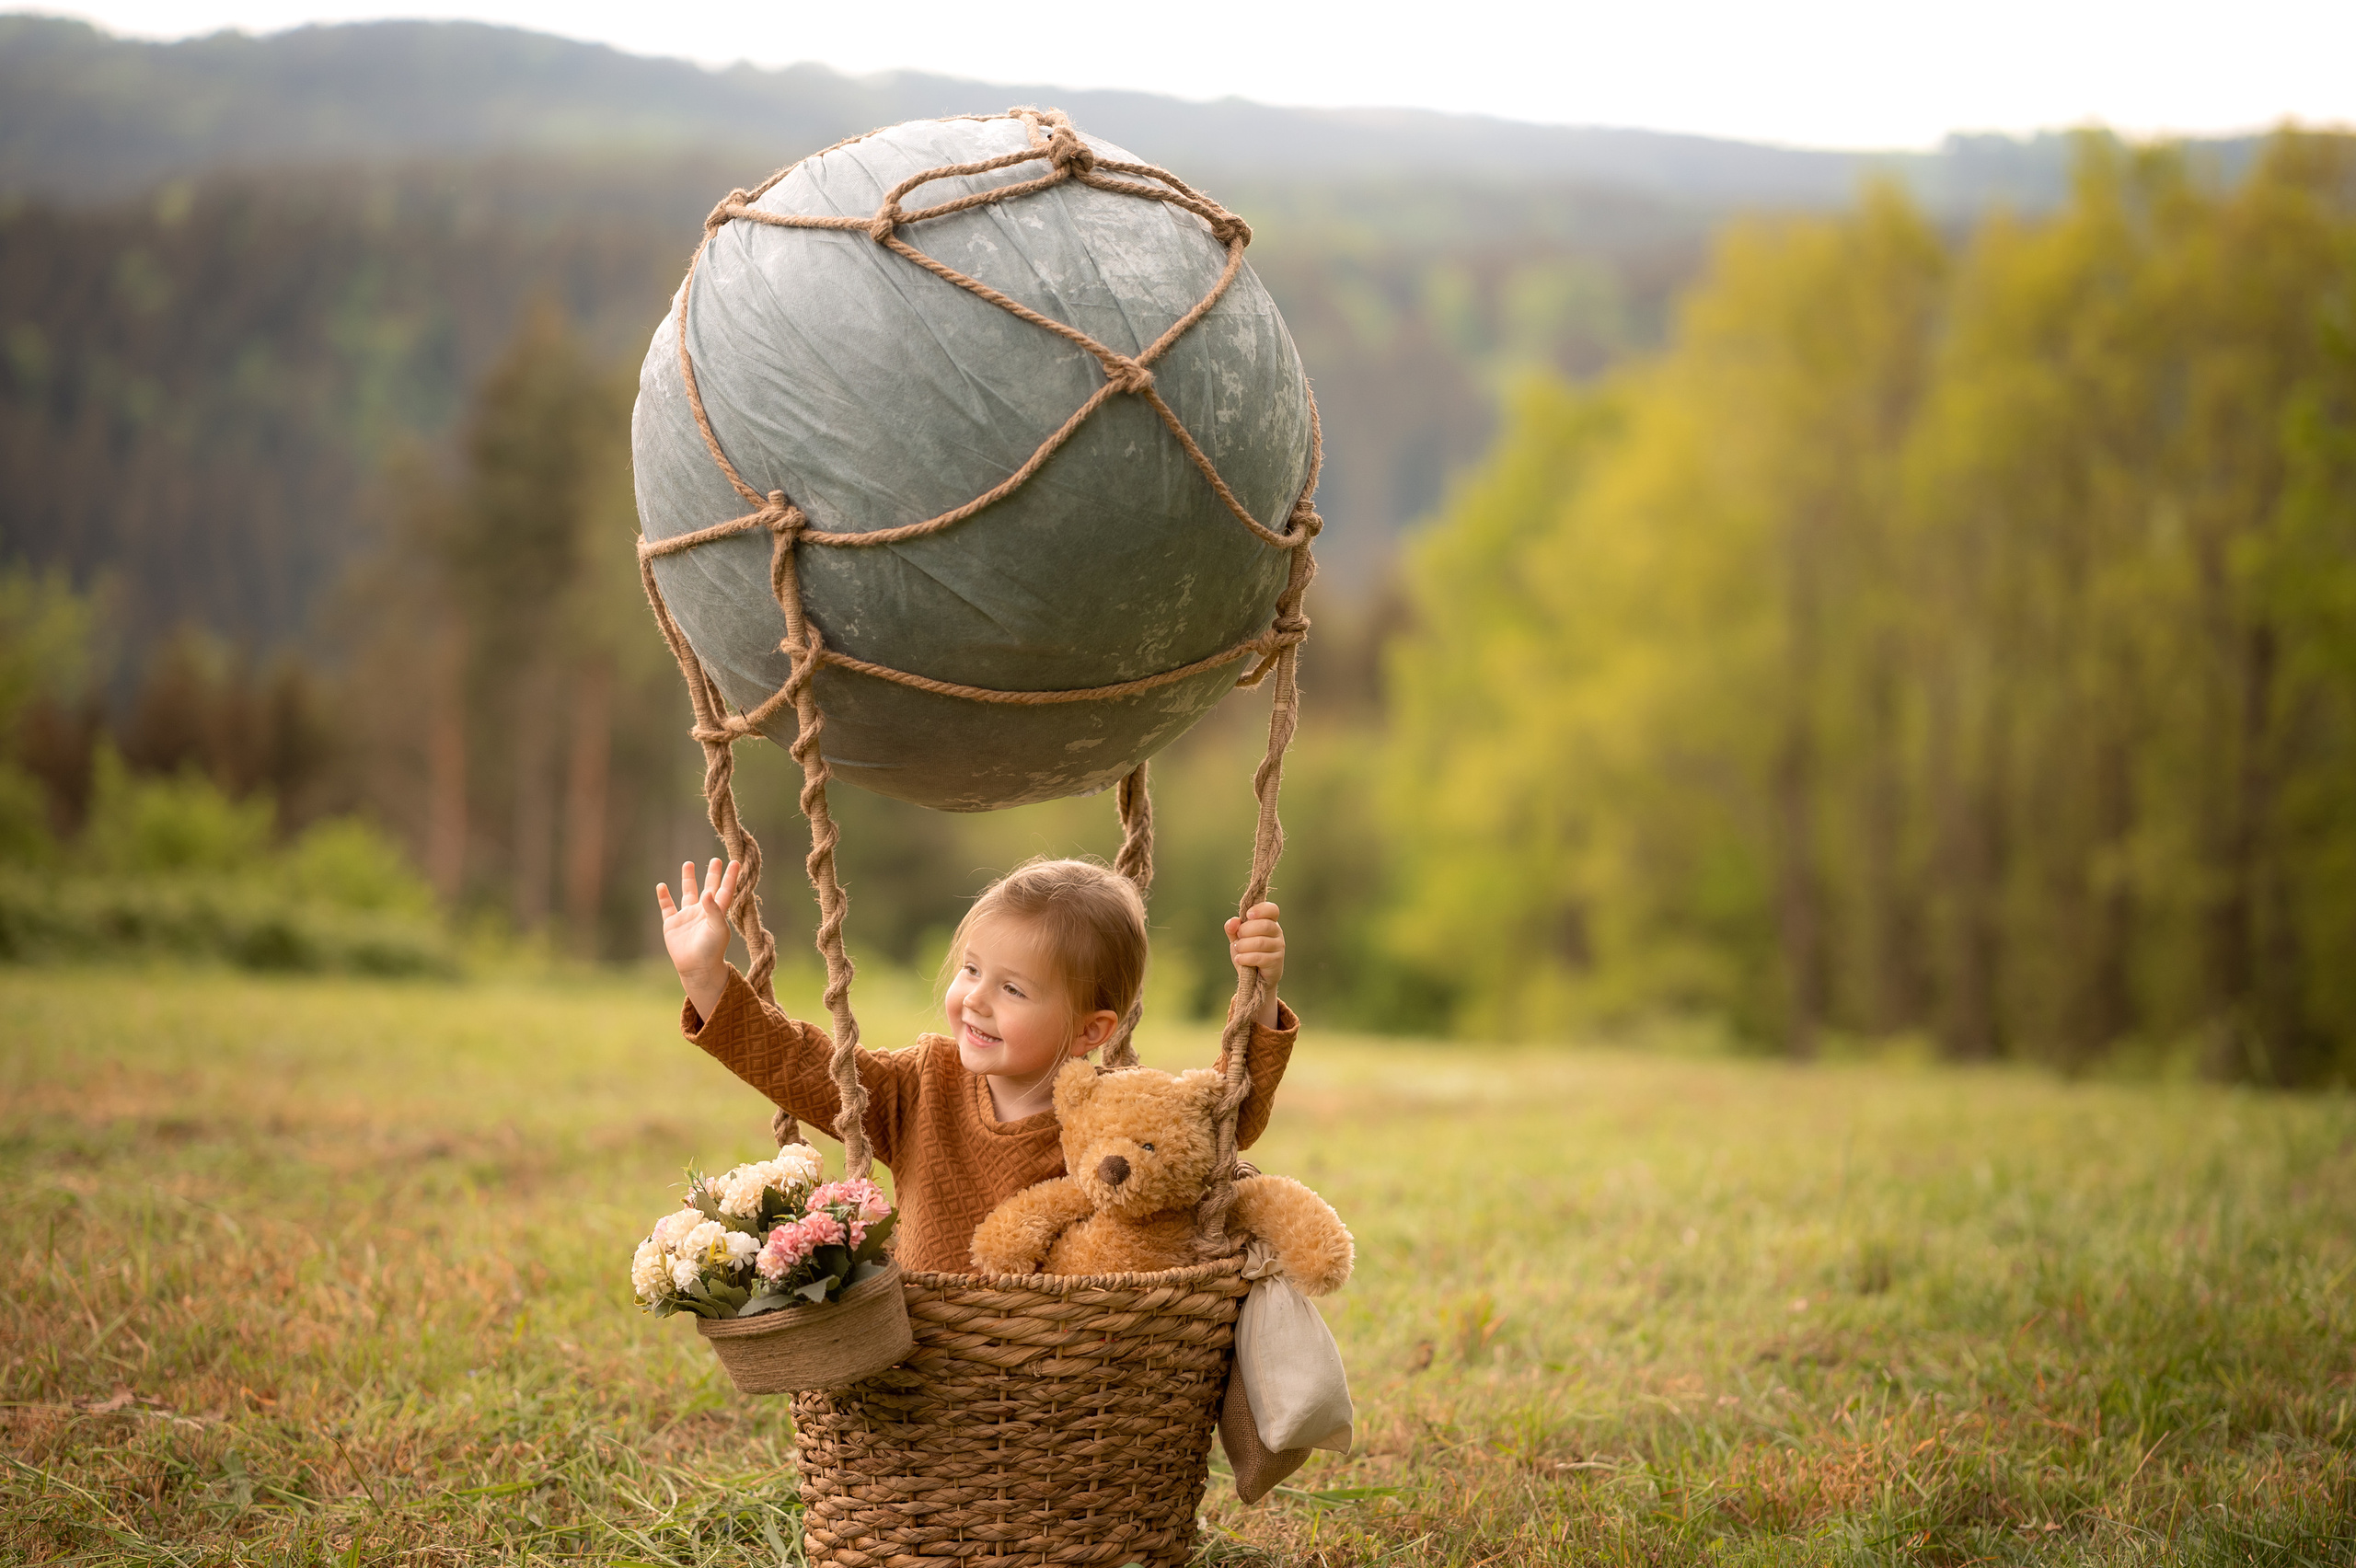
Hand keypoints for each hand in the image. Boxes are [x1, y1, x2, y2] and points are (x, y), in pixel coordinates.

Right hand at [657, 858, 737, 1021]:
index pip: (725, 890)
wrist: (697, 968)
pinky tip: (661, 886)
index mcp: (717, 912)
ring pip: (688, 893)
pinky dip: (663, 897)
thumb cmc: (712, 950)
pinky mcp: (672, 924)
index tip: (736, 862)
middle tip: (715, 859)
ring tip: (688, 863)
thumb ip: (714, 910)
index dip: (730, 877)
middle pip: (709, 888)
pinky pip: (667, 907)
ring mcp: (687, 917)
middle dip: (712, 874)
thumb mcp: (718, 929)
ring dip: (688, 879)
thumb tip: (707, 892)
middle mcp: (703, 912)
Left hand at [1225, 901, 1283, 1028]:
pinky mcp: (1276, 962)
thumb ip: (1233, 929)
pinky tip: (1239, 959)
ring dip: (1244, 946)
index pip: (1272, 910)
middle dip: (1246, 930)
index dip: (1261, 910)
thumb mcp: (1237, 939)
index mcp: (1269, 922)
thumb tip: (1233, 922)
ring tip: (1238, 950)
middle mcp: (1277, 933)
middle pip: (1265, 925)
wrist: (1254, 978)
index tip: (1248, 916)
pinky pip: (1260, 957)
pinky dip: (1246, 958)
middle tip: (1238, 938)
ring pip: (1261, 942)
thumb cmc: (1247, 953)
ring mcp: (1279, 947)